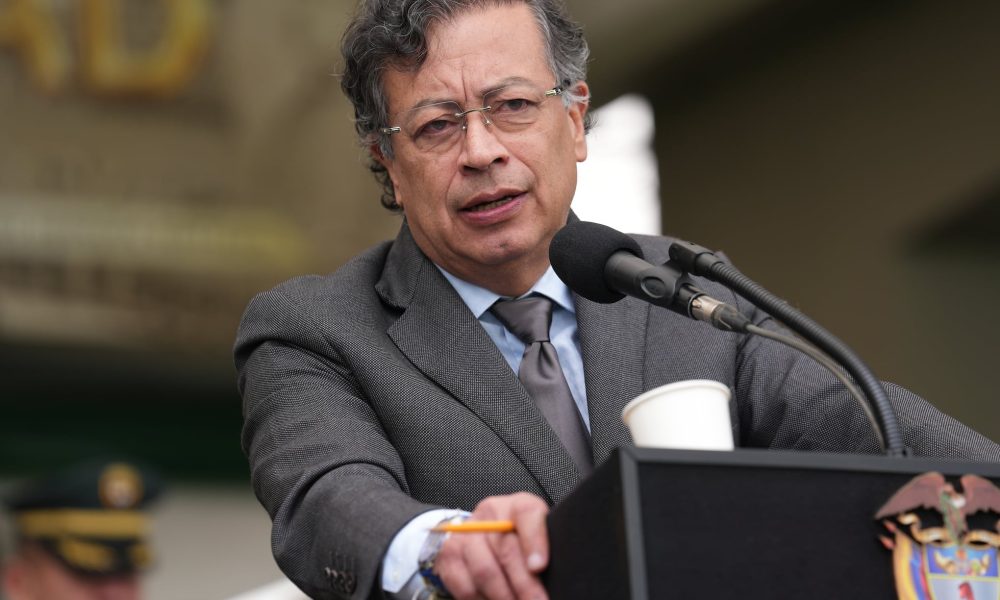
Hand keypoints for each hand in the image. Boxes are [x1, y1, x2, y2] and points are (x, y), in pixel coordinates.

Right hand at [433, 492, 548, 599]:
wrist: (485, 535)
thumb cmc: (520, 540)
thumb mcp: (540, 536)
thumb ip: (547, 548)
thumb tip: (553, 574)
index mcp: (517, 505)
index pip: (526, 513)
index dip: (534, 540)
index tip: (540, 567)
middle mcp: (490, 515)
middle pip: (506, 549)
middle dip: (524, 584)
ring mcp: (466, 534)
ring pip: (484, 571)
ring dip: (503, 597)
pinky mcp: (450, 554)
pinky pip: (465, 585)